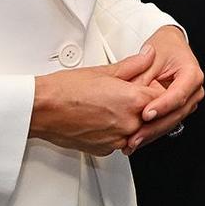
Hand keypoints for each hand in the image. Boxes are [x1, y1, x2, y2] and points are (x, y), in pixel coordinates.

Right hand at [30, 51, 157, 156]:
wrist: (42, 109)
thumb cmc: (66, 90)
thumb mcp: (104, 71)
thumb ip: (134, 65)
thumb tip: (148, 55)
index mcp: (132, 100)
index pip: (162, 98)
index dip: (155, 90)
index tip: (147, 85)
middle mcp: (128, 123)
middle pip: (151, 116)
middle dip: (144, 106)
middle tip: (125, 95)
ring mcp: (117, 139)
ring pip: (136, 130)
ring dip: (130, 120)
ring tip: (110, 107)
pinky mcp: (105, 150)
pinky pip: (120, 140)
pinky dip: (116, 131)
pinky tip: (102, 119)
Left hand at [124, 26, 204, 152]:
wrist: (170, 46)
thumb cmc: (165, 48)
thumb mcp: (150, 57)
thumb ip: (141, 78)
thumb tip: (130, 98)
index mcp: (192, 74)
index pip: (178, 95)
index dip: (162, 106)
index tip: (146, 114)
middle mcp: (193, 90)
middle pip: (176, 113)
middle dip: (154, 127)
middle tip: (136, 136)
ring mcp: (187, 101)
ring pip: (171, 121)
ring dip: (152, 133)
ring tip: (133, 142)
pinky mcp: (178, 108)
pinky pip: (166, 122)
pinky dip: (152, 131)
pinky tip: (138, 138)